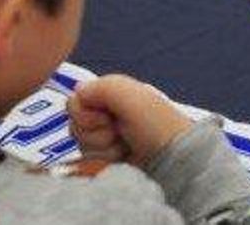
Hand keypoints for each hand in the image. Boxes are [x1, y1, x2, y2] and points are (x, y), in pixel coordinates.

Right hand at [68, 74, 192, 166]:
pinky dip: (104, 160)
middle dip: (97, 133)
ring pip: (81, 145)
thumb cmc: (158, 127)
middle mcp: (107, 113)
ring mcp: (107, 138)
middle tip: (120, 133)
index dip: (87, 114)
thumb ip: (102, 87)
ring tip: (125, 146)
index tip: (109, 118)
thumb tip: (79, 91)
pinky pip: (89, 161)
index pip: (74, 102)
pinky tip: (123, 157)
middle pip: (75, 125)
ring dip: (103, 148)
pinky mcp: (108, 158)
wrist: (174, 160)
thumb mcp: (132, 97)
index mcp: (113, 94)